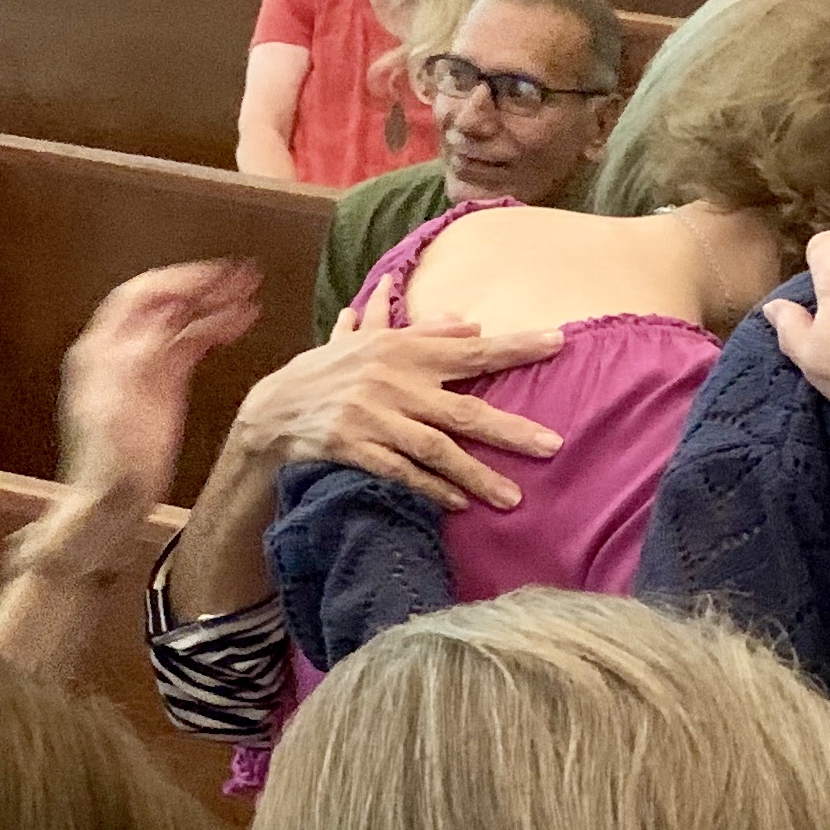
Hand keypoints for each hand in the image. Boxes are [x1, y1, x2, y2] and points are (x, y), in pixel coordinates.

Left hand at [57, 260, 265, 517]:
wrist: (111, 501)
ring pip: (181, 323)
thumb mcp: (119, 400)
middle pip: (164, 303)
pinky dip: (214, 332)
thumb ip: (140, 353)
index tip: (216, 274)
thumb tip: (166, 317)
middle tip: (242, 277)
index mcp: (103, 346)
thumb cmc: (110, 458)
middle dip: (202, 287)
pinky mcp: (164, 386)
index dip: (178, 280)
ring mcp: (144, 366)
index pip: (141, 295)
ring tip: (250, 295)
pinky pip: (189, 348)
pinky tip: (238, 324)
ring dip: (214, 306)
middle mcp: (122, 347)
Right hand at [233, 276, 565, 511]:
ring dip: (476, 476)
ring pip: (436, 450)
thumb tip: (472, 325)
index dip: (514, 346)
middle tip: (552, 446)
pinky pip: (401, 473)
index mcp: (402, 350)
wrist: (271, 409)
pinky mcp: (354, 449)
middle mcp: (392, 381)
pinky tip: (460, 505)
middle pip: (462, 409)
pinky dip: (432, 489)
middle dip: (509, 430)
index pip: (470, 348)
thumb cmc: (333, 373)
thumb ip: (426, 335)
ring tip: (513, 499)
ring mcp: (373, 418)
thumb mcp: (375, 345)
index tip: (558, 342)